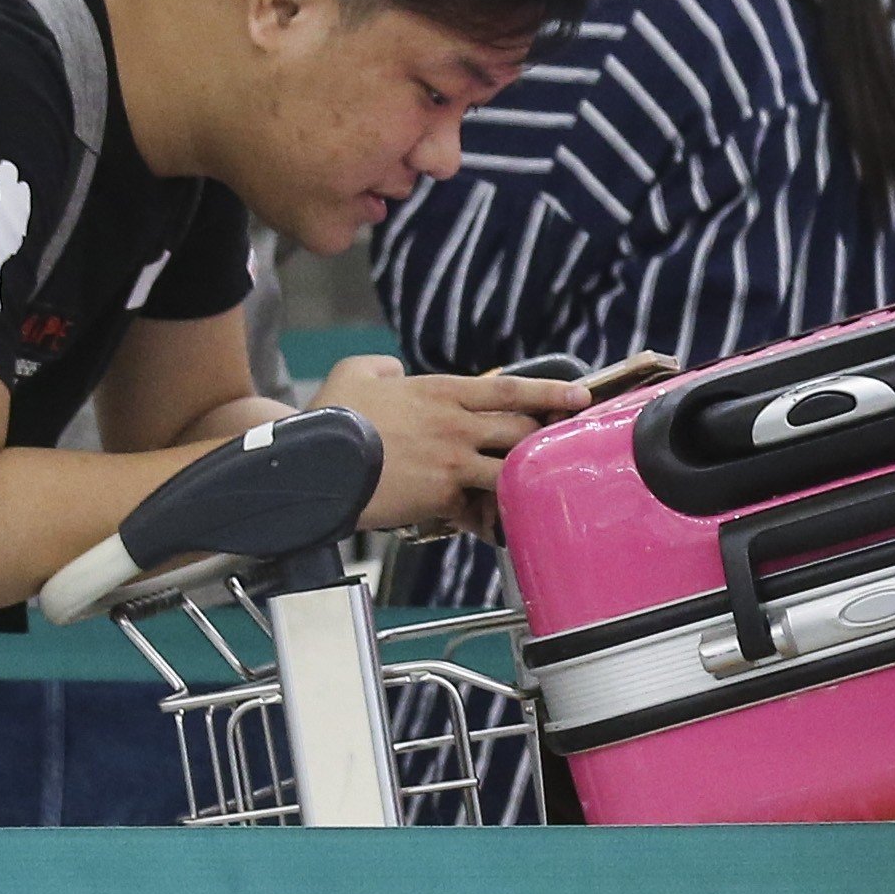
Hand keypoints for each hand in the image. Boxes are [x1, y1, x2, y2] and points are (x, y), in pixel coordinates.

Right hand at [315, 355, 596, 533]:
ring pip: (509, 470)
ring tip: (540, 491)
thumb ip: (384, 366)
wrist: (313, 460)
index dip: (550, 391)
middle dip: (546, 440)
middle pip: (521, 431)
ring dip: (524, 480)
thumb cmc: (331, 417)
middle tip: (563, 448)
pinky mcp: (441, 496)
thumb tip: (395, 369)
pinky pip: (478, 509)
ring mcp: (451, 461)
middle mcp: (455, 424)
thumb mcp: (356, 371)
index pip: (510, 388)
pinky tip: (494, 527)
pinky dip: (487, 519)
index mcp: (441, 391)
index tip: (580, 396)